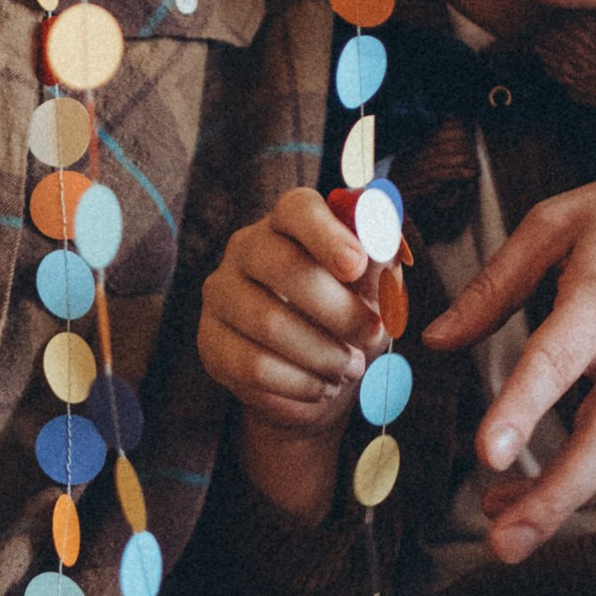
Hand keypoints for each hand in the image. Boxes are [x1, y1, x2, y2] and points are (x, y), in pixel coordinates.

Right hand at [200, 189, 385, 522]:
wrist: (314, 374)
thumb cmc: (347, 314)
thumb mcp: (375, 287)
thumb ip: (381, 260)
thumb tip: (385, 239)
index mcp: (289, 222)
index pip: (298, 210)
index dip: (328, 235)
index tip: (356, 265)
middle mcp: (246, 247)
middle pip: (284, 267)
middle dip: (339, 310)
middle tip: (373, 336)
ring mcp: (221, 293)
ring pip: (270, 322)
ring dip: (324, 353)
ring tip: (351, 368)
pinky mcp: (210, 341)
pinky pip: (254, 365)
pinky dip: (300, 382)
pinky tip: (322, 386)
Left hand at [420, 0, 595, 564]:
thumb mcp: (556, 223)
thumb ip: (493, 288)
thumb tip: (438, 342)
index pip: (556, 363)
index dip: (520, 411)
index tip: (488, 456)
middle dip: (551, 503)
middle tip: (502, 545)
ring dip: (572, 498)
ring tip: (513, 514)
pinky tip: (580, 484)